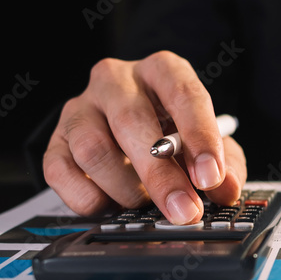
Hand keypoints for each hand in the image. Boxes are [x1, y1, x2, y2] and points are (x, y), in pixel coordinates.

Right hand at [43, 51, 246, 223]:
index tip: (210, 176)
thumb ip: (225, 163)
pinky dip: (88, 198)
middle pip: (132, 122)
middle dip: (161, 175)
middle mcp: (116, 81)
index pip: (183, 94)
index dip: (199, 138)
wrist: (129, 130)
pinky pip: (60, 172)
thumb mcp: (209, 142)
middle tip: (183, 210)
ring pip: (93, 149)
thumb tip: (225, 187)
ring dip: (125, 188)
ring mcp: (80, 108)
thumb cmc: (174, 131)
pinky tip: (110, 205)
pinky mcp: (55, 140)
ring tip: (145, 203)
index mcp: (162, 70)